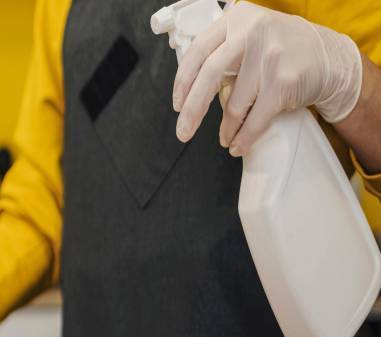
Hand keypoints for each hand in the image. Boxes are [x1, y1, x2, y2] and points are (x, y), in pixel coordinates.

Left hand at [172, 1, 361, 155]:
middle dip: (193, 109)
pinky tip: (238, 145)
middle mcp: (252, 33)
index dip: (183, 81)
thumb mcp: (251, 35)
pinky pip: (256, 118)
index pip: (198, 51)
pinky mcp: (284, 81)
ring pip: (235, 104)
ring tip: (225, 138)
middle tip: (183, 131)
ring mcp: (270, 56)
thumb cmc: (282, 50)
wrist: (331, 59)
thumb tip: (188, 85)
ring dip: (226, 128)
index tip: (177, 104)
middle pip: (209, 76)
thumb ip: (223, 50)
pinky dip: (244, 136)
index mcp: (237, 19)